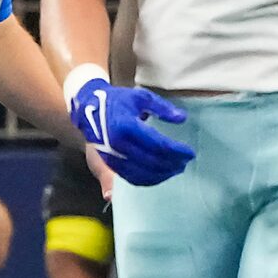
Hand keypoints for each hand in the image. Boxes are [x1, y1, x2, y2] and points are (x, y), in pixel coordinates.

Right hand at [66, 71, 194, 185]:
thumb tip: (182, 119)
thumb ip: (162, 108)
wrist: (88, 108)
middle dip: (172, 164)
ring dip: (162, 175)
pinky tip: (160, 175)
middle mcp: (118, 144)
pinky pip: (131, 178)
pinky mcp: (109, 164)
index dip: (176, 151)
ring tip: (176, 169)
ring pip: (142, 174)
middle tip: (185, 161)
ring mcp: (112, 157)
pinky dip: (148, 180)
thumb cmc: (117, 100)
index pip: (158, 144)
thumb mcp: (140, 97)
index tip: (189, 153)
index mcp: (126, 126)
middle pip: (152, 162)